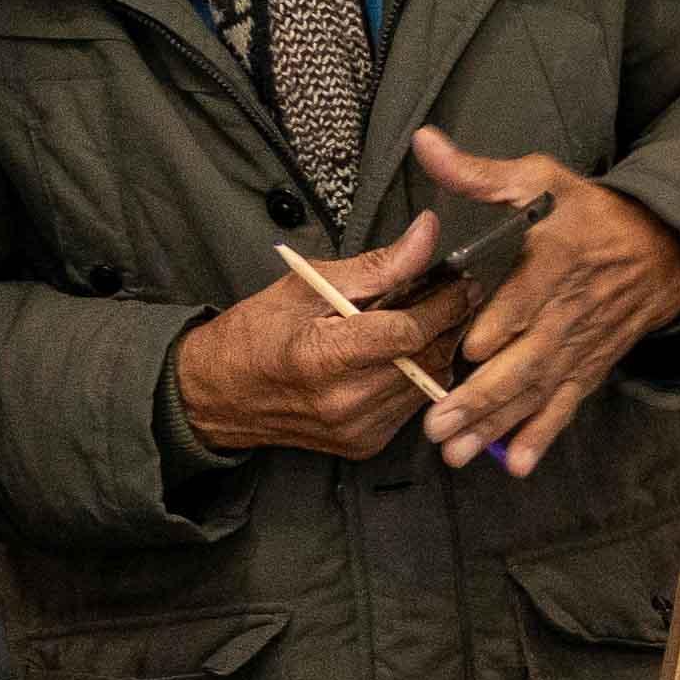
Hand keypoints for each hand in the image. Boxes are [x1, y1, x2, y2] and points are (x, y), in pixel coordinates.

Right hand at [178, 207, 464, 462]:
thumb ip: (376, 266)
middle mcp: (345, 402)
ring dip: (440, 351)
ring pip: (428, 386)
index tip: (463, 280)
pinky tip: (410, 354)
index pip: (408, 332)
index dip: (445, 304)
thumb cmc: (256, 332)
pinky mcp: (364, 445)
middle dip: (450, 323)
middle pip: (427, 360)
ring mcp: (357, 429)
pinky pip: (412, 407)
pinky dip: (420, 377)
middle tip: (459, 294)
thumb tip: (427, 234)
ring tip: (435, 319)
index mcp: (324, 358)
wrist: (217, 395)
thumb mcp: (307, 285)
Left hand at [408, 131, 679, 476]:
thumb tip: (425, 143)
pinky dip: (541, 436)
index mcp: (557, 259)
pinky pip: (563, 406)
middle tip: (440, 423)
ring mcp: (580, 345)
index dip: (502, 324)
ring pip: (536, 390)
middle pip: (525, 358)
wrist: (665, 250)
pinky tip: (514, 465)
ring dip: (498, 424)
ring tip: (458, 453)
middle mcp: (570, 310)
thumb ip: (479, 173)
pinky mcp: (588, 368)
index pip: (528, 295)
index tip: (469, 349)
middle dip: (482, 395)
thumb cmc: (591, 213)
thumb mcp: (542, 179)